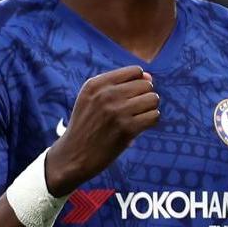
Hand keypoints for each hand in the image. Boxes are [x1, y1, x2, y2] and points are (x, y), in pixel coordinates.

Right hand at [44, 65, 160, 189]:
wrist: (74, 155)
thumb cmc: (87, 125)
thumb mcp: (92, 99)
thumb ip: (119, 85)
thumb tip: (150, 77)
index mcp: (96, 84)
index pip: (135, 71)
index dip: (139, 84)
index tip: (131, 97)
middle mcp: (106, 94)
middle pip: (146, 85)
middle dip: (145, 97)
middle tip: (134, 110)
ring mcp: (117, 111)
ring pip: (152, 99)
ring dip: (149, 109)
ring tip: (138, 117)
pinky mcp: (126, 129)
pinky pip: (154, 116)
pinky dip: (151, 121)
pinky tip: (140, 126)